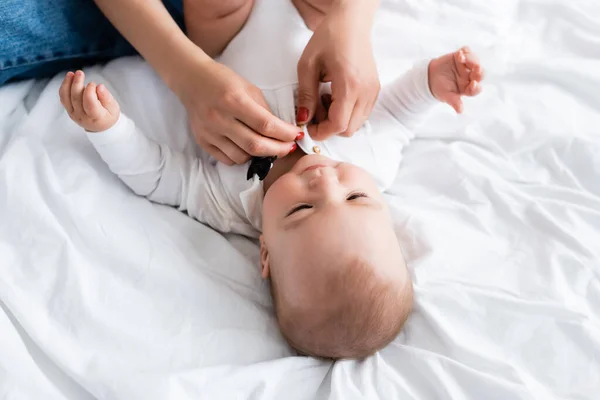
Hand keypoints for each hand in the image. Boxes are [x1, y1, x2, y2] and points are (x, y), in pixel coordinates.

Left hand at [59, 71, 119, 131]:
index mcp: (96, 117)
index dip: (90, 91)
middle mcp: (82, 116)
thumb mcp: (113, 107)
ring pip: (66, 98)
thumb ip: (107, 97)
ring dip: (67, 84)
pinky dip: (64, 87)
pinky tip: (69, 78)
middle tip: (80, 72)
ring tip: (71, 74)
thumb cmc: (108, 115)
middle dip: (77, 83)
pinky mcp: (69, 110)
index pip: (90, 104)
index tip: (93, 84)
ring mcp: (74, 114)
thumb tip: (100, 86)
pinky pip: (63, 97)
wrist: (100, 126)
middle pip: (76, 99)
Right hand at [176, 59, 299, 164]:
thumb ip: (265, 110)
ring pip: (242, 156)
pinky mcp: (202, 141)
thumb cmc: (224, 81)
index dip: (285, 133)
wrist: (192, 80)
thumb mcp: (249, 88)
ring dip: (260, 156)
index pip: (266, 125)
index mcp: (233, 100)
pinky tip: (249, 149)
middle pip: (255, 145)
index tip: (297, 135)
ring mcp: (209, 132)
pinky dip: (242, 157)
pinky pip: (228, 159)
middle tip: (289, 148)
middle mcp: (219, 118)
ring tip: (269, 147)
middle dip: (278, 150)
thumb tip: (283, 130)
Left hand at [296, 1, 379, 139]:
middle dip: (329, 127)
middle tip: (314, 111)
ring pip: (356, 124)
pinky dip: (347, 113)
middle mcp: (366, 91)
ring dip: (338, 120)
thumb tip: (303, 118)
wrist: (351, 22)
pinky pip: (361, 114)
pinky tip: (335, 97)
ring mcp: (373, 92)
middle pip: (349, 129)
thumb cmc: (329, 38)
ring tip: (324, 101)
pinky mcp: (374, 90)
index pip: (338, 124)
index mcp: (350, 85)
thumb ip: (306, 95)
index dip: (321, 131)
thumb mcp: (308, 65)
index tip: (308, 126)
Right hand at [428, 47, 484, 112]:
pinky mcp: (460, 57)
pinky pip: (466, 51)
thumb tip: (460, 111)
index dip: (476, 87)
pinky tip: (460, 53)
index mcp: (468, 88)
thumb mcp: (446, 96)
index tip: (474, 84)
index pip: (476, 88)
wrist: (430, 78)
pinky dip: (465, 51)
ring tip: (461, 58)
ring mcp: (466, 66)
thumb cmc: (440, 89)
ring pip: (474, 60)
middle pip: (479, 73)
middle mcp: (470, 76)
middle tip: (476, 68)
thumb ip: (454, 101)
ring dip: (471, 58)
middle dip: (478, 70)